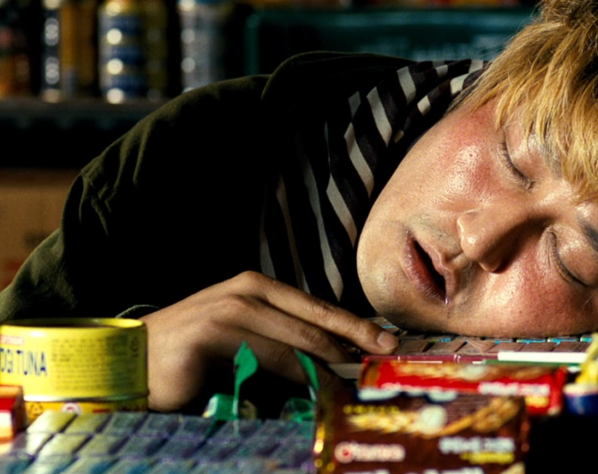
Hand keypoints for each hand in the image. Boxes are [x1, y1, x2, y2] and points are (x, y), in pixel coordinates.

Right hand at [140, 271, 398, 411]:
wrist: (130, 362)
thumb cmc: (192, 355)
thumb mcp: (243, 338)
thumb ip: (282, 340)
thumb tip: (335, 359)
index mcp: (256, 287)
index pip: (318, 306)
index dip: (355, 325)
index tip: (388, 342)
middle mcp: (245, 292)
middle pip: (313, 322)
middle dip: (351, 344)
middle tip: (381, 363)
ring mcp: (227, 311)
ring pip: (293, 343)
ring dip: (326, 367)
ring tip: (351, 385)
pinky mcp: (210, 337)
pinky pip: (262, 363)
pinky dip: (291, 379)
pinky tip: (311, 391)